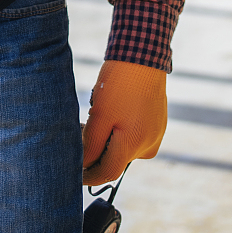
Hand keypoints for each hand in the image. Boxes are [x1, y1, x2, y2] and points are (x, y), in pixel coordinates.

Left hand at [80, 59, 166, 183]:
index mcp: (135, 147)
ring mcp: (156, 135)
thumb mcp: (99, 117)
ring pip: (124, 147)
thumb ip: (91, 146)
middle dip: (95, 151)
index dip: (88, 176)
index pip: (107, 173)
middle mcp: (149, 146)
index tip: (73, 173)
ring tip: (96, 115)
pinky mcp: (158, 124)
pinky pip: (134, 135)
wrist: (143, 56)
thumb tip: (83, 166)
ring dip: (107, 139)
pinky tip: (112, 110)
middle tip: (80, 129)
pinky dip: (119, 130)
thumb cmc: (119, 85)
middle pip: (116, 160)